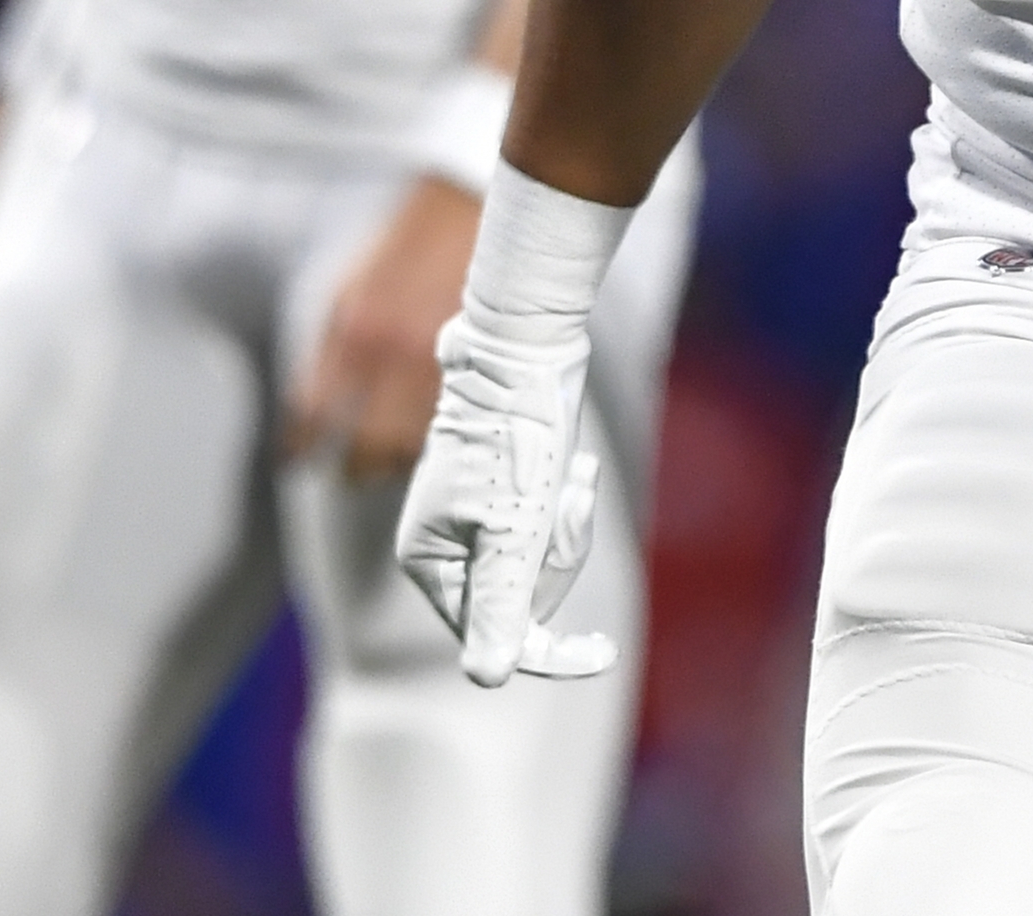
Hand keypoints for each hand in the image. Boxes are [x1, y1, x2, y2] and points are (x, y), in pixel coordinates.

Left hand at [290, 175, 480, 480]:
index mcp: (353, 334)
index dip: (303, 447)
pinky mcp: (478, 363)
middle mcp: (394, 356)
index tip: (297, 461)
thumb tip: (309, 407)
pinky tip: (427, 438)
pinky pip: (452, 422)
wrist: (469, 208)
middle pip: (367, 446)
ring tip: (387, 463)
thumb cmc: (404, 246)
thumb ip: (327, 351)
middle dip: (353, 468)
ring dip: (396, 460)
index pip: (315, 416)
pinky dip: (436, 437)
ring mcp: (441, 362)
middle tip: (347, 474)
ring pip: (415, 443)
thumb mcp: (347, 291)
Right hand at [394, 308, 614, 685]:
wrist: (524, 352)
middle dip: (557, 556)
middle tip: (565, 502)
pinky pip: (549, 526)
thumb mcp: (513, 531)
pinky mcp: (507, 494)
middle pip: (521, 597)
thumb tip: (488, 680)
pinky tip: (579, 470)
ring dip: (568, 524)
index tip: (603, 654)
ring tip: (572, 479)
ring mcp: (476, 519)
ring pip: (540, 561)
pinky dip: (570, 502)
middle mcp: (445, 546)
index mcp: (429, 560)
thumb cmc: (515, 441)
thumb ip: (500, 605)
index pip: (489, 633)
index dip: (549, 651)